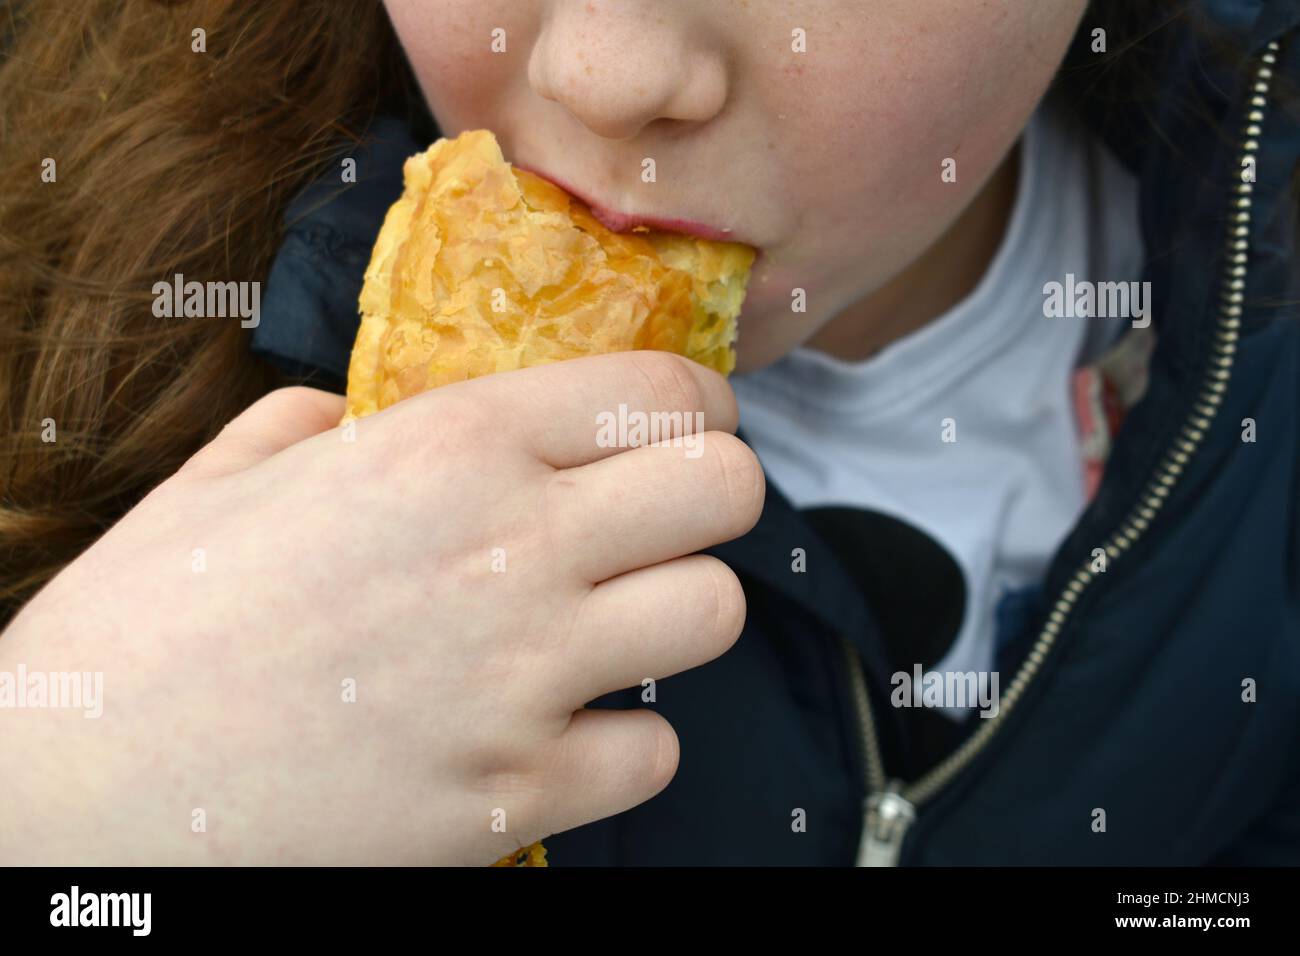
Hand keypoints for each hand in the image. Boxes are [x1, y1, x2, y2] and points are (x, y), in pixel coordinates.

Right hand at [0, 351, 763, 863]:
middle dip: (713, 496)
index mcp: (448, 448)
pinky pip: (652, 753)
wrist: (76, 802)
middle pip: (727, 492)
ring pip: (715, 613)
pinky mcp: (518, 794)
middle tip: (661, 519)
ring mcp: (525, 679)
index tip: (683, 427)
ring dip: (678, 613)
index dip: (698, 406)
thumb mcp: (224, 481)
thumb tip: (361, 415)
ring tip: (612, 626)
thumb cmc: (140, 630)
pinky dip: (621, 743)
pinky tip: (554, 732)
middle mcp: (511, 550)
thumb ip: (316, 423)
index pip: (662, 395)